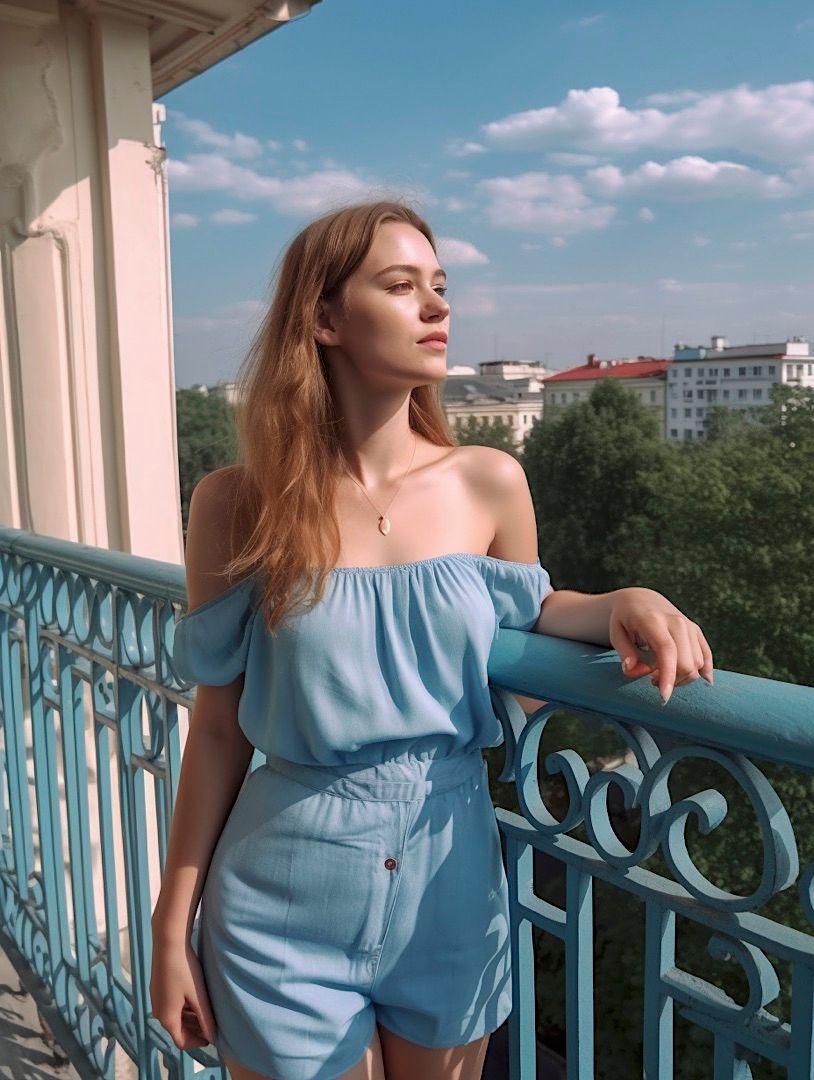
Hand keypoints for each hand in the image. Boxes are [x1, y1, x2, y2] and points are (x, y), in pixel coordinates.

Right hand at [149, 937, 217, 1051]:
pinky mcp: (157, 988)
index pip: (181, 1041)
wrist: (168, 945)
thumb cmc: (184, 971)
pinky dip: (183, 1008)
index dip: (197, 1042)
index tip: (212, 1037)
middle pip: (177, 1029)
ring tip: (206, 1011)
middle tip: (212, 1024)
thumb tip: (212, 1038)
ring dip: (189, 1018)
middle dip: (194, 1030)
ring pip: (174, 1016)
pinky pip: (171, 1005)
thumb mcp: (198, 997)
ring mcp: (156, 999)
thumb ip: (205, 1019)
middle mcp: (158, 1012)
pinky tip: (195, 998)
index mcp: (167, 1018)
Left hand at [608, 587, 713, 703]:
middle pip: (686, 662)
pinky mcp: (696, 631)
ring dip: (681, 677)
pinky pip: (706, 656)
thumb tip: (632, 670)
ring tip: (661, 673)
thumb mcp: (616, 632)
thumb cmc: (624, 619)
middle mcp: (676, 621)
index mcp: (653, 620)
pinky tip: (699, 681)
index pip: (667, 650)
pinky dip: (703, 671)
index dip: (668, 676)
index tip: (663, 697)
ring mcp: (689, 625)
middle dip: (672, 680)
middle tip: (652, 680)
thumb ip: (624, 653)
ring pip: (697, 663)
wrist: (640, 599)